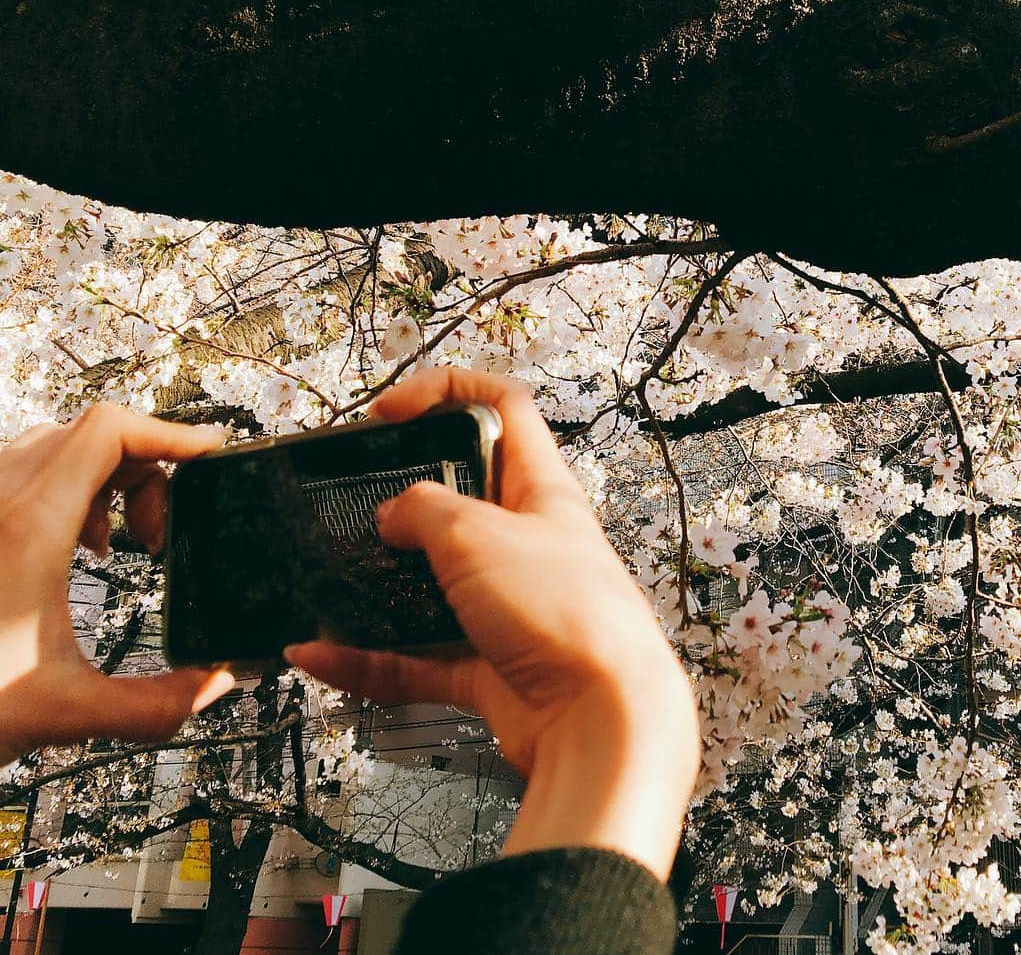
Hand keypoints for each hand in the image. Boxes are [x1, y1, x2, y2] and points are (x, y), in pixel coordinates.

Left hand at [0, 405, 235, 763]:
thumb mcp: (65, 711)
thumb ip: (155, 705)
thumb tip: (218, 684)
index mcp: (31, 526)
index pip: (112, 429)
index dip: (172, 431)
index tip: (211, 454)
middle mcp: (2, 497)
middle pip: (96, 431)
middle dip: (148, 468)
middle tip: (158, 533)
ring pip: (62, 444)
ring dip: (109, 476)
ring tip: (121, 539)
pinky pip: (31, 466)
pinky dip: (74, 487)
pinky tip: (79, 544)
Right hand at [285, 367, 699, 879]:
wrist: (602, 721)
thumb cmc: (568, 615)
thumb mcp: (478, 533)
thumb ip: (424, 509)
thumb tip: (394, 513)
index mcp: (539, 489)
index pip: (501, 408)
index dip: (445, 393)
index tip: (390, 411)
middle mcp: (525, 544)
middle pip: (457, 498)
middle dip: (402, 496)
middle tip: (352, 497)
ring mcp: (506, 607)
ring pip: (429, 584)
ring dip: (376, 584)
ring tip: (328, 576)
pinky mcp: (488, 667)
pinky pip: (414, 657)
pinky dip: (368, 658)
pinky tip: (324, 654)